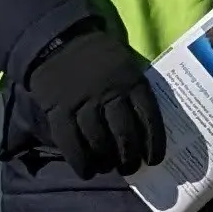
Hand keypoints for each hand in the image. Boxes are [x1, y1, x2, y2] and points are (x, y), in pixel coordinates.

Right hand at [23, 17, 169, 176]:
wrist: (59, 39)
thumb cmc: (99, 56)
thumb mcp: (126, 64)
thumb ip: (135, 90)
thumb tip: (147, 126)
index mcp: (131, 81)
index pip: (149, 118)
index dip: (154, 143)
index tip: (154, 160)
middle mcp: (110, 93)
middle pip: (125, 134)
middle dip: (129, 157)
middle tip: (130, 168)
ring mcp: (83, 103)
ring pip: (99, 141)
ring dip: (107, 161)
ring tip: (109, 168)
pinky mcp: (58, 110)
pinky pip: (70, 142)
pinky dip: (80, 161)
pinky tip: (87, 172)